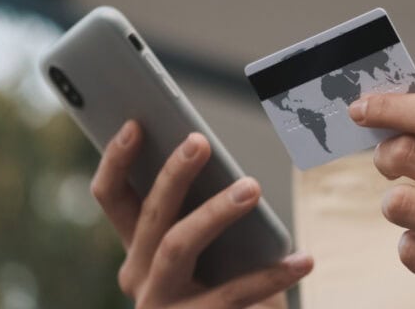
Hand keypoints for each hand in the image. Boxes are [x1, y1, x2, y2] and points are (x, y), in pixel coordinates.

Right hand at [90, 121, 312, 308]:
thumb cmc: (225, 279)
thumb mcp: (207, 244)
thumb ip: (201, 205)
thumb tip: (210, 153)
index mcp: (137, 246)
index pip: (112, 197)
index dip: (116, 160)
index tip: (134, 123)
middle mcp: (138, 276)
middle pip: (149, 217)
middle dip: (172, 175)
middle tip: (199, 142)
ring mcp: (161, 304)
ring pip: (177, 246)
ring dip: (215, 212)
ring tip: (252, 187)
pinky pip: (234, 293)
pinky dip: (272, 274)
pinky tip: (303, 259)